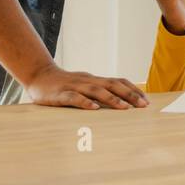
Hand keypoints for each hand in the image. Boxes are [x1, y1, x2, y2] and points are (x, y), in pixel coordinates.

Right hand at [24, 64, 147, 109]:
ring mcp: (74, 86)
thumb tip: (120, 102)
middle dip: (129, 94)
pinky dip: (85, 102)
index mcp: (94, 79)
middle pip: (111, 85)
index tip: (146, 100)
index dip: (133, 89)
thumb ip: (99, 92)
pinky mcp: (60, 94)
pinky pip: (74, 98)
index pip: (118, 81)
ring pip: (95, 91)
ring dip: (112, 99)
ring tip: (124, 108)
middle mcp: (87, 81)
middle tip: (143, 105)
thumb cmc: (64, 84)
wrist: (38, 75)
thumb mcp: (84, 86)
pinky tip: (94, 108)